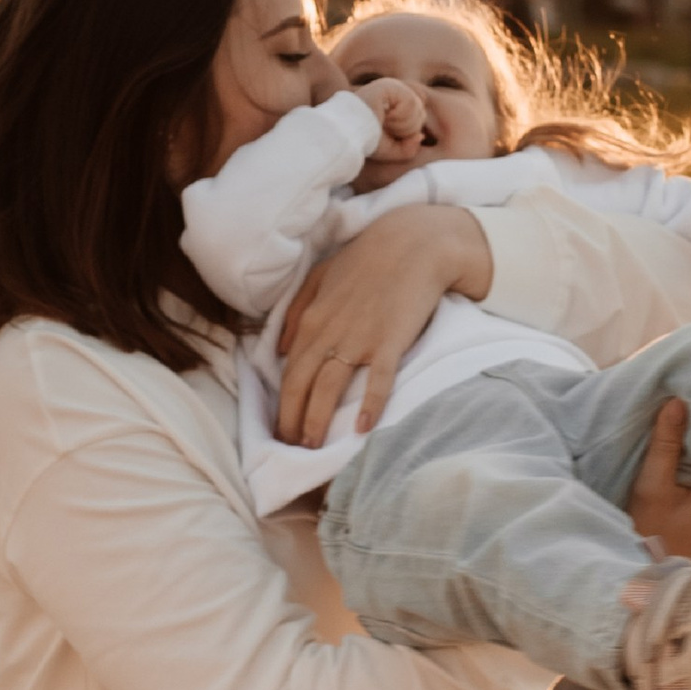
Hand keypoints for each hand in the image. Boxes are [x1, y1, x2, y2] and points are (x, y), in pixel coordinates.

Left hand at [276, 208, 492, 443]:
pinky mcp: (390, 341)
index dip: (282, 404)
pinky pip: (377, 379)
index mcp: (311, 319)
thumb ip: (295, 311)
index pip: (288, 371)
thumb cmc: (367, 258)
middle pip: (301, 385)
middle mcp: (329, 333)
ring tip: (313, 446)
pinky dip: (369, 404)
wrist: (412, 242)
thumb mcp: (320, 277)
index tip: (281, 429)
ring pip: (329, 387)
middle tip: (291, 447)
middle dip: (292, 420)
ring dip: (318, 420)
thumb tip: (278, 348)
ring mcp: (359, 338)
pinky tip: (362, 428)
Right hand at [357, 76, 427, 157]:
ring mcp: (390, 85)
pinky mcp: (388, 85)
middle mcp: (392, 90)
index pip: (419, 111)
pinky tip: (386, 118)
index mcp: (392, 101)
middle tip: (387, 129)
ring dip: (403, 125)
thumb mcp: (390, 150)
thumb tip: (421, 136)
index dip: (410, 128)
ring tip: (385, 124)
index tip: (390, 132)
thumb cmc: (364, 142)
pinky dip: (401, 118)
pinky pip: (410, 102)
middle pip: (420, 110)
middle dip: (408, 128)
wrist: (347, 135)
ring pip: (417, 107)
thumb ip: (408, 147)